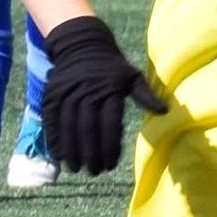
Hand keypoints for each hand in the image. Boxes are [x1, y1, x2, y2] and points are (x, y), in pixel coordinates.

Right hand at [38, 13, 167, 176]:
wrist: (82, 45)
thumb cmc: (111, 67)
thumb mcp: (132, 76)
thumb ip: (146, 96)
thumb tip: (165, 111)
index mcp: (109, 90)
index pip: (110, 124)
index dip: (109, 147)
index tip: (110, 165)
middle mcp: (87, 92)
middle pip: (88, 128)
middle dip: (90, 153)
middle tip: (94, 171)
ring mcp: (67, 93)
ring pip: (68, 126)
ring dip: (71, 150)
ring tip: (75, 168)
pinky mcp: (52, 95)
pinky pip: (51, 120)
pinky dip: (54, 138)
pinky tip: (58, 155)